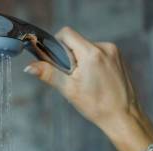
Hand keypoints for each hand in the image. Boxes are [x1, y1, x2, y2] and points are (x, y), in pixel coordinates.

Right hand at [24, 26, 143, 133]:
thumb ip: (48, 73)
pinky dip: (90, 63)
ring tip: (84, 81)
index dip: (56, 44)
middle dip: (68, 56)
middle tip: (71, 77)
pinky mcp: (118, 56)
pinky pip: (97, 53)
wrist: (122, 115)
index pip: (66, 34)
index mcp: (91, 53)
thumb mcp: (68, 89)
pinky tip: (93, 80)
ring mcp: (113, 51)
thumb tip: (29, 67)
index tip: (55, 61)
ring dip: (79, 60)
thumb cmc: (96, 105)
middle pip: (76, 41)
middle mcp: (104, 47)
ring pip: (85, 48)